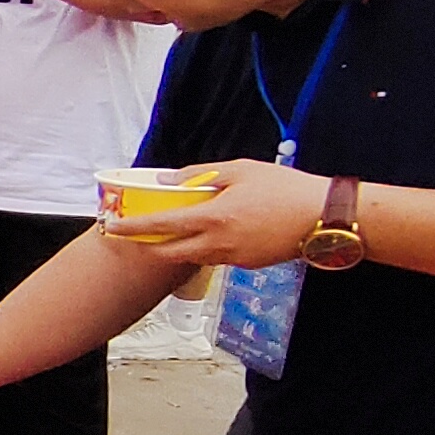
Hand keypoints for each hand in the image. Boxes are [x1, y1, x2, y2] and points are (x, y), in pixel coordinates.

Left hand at [93, 158, 332, 269]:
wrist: (322, 217)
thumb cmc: (284, 188)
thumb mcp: (241, 170)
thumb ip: (200, 176)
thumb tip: (169, 181)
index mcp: (213, 218)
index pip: (161, 226)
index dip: (132, 228)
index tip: (112, 227)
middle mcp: (218, 244)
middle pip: (169, 253)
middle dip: (148, 246)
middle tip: (134, 235)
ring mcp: (233, 258)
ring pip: (193, 257)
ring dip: (179, 246)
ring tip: (174, 229)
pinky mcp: (247, 265)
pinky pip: (216, 258)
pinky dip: (206, 247)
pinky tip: (214, 232)